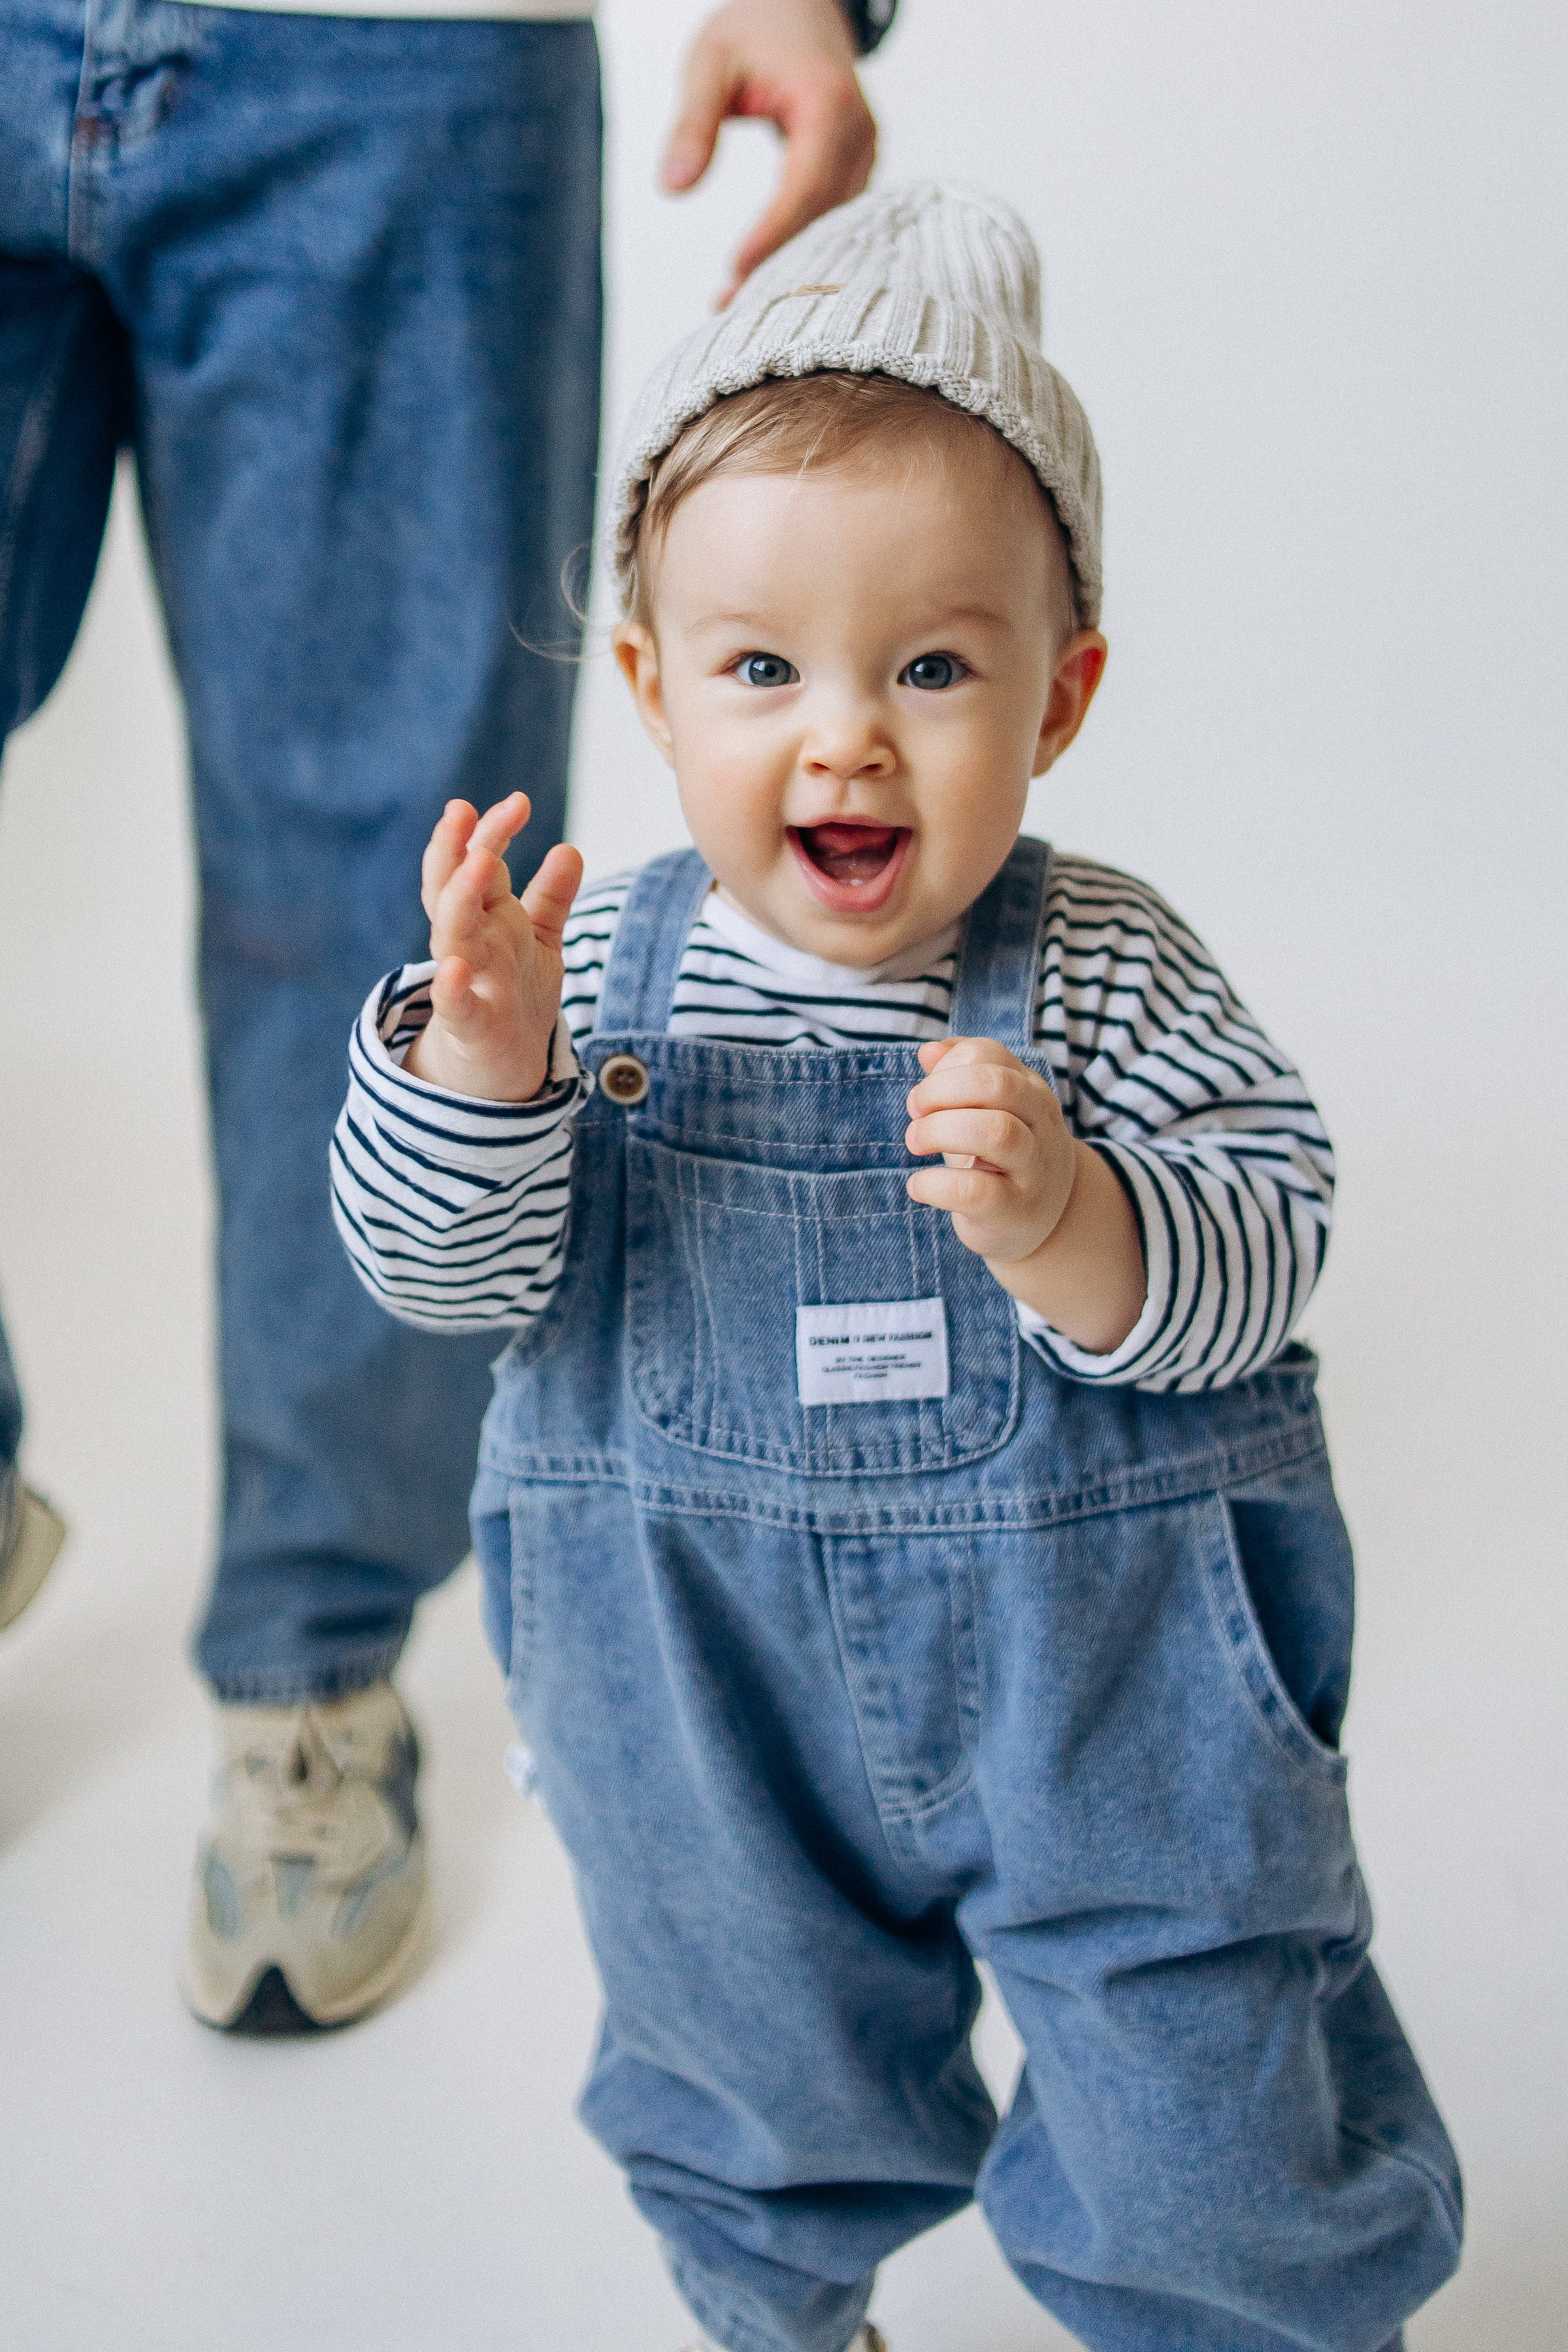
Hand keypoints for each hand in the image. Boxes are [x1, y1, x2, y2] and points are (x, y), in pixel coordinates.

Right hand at [403, 794, 582, 1102]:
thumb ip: (551, 897)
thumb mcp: (538, 940)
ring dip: (459, 899)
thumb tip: (571, 849)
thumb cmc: (515, 993)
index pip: (480, 863)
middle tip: (463, 810)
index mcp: (485, 917)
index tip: (519, 800)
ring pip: (450, 935)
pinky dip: (450, 989)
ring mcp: (465, 980)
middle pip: (453, 888)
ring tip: (475, 863)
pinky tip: (451, 970)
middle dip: (455, 849)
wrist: (501, 1067)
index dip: (493, 832)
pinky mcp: (468, 1025)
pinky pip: (453, 1005)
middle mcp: (469, 942)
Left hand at [662, 0, 876, 307]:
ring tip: (737, 300)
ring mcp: (865, 152)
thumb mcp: (708, 62)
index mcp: (828, 103)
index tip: (736, 270)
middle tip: (728, 307)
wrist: (801, 3)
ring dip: (788, 262)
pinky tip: (763, 272)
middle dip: (777, 263)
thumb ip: (691, 123)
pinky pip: (833, 217)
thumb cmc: (754, 25)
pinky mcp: (858, 167)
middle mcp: (859, 133)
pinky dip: (799, 244)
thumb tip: (672, 188)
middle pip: (823, 216)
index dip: (773, 233)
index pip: (806, 183)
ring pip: (833, 226)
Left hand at [905, 1036, 1147, 1353]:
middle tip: (915, 1113)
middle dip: (941, 1092)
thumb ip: (959, 1074)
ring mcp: (1032, 1168)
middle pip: (997, 1085)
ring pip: (998, 1133)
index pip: (987, 1054)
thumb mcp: (986, 1110)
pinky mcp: (1014, 1210)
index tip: (923, 1097)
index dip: (945, 1068)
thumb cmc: (1001, 1156)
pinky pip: (976, 1191)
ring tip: (916, 1143)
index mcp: (1030, 1089)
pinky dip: (935, 1185)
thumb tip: (929, 1050)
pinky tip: (918, 1186)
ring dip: (941, 1131)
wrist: (1048, 1220)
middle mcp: (1039, 1122)